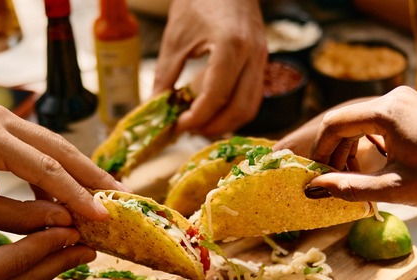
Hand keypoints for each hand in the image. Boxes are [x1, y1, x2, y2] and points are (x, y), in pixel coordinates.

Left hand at [0, 105, 124, 234]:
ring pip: (54, 146)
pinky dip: (58, 169)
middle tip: (123, 199)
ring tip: (107, 197)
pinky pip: (40, 147)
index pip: (46, 169)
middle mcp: (1, 119)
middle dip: (93, 177)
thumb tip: (66, 223)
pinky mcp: (3, 123)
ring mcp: (3, 117)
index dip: (79, 195)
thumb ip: (21, 216)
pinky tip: (74, 191)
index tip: (104, 216)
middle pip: (60, 149)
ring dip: (80, 173)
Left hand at [153, 0, 266, 136]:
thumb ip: (165, 75)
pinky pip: (252, 95)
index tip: (177, 126)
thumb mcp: (175, 38)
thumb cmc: (199, 0)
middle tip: (188, 131)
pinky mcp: (261, 60)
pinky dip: (233, 109)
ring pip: (251, 106)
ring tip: (199, 124)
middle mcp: (253, 55)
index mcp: (231, 46)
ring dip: (226, 122)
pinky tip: (212, 109)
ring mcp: (261, 58)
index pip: (216, 96)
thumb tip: (155, 107)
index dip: (197, 117)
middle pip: (240, 109)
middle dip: (213, 126)